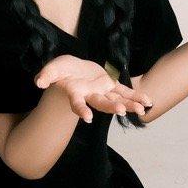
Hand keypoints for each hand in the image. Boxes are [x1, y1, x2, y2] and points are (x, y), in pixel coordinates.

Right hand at [33, 54, 152, 124]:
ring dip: (128, 105)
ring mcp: (102, 92)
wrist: (73, 70)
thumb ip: (47, 75)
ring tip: (141, 110)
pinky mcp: (110, 86)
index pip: (77, 103)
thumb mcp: (53, 69)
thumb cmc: (61, 71)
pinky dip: (136, 96)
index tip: (87, 118)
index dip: (81, 110)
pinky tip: (148, 102)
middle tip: (120, 111)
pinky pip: (125, 92)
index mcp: (75, 93)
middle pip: (101, 103)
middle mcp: (90, 96)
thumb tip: (38, 82)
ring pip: (116, 100)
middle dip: (111, 107)